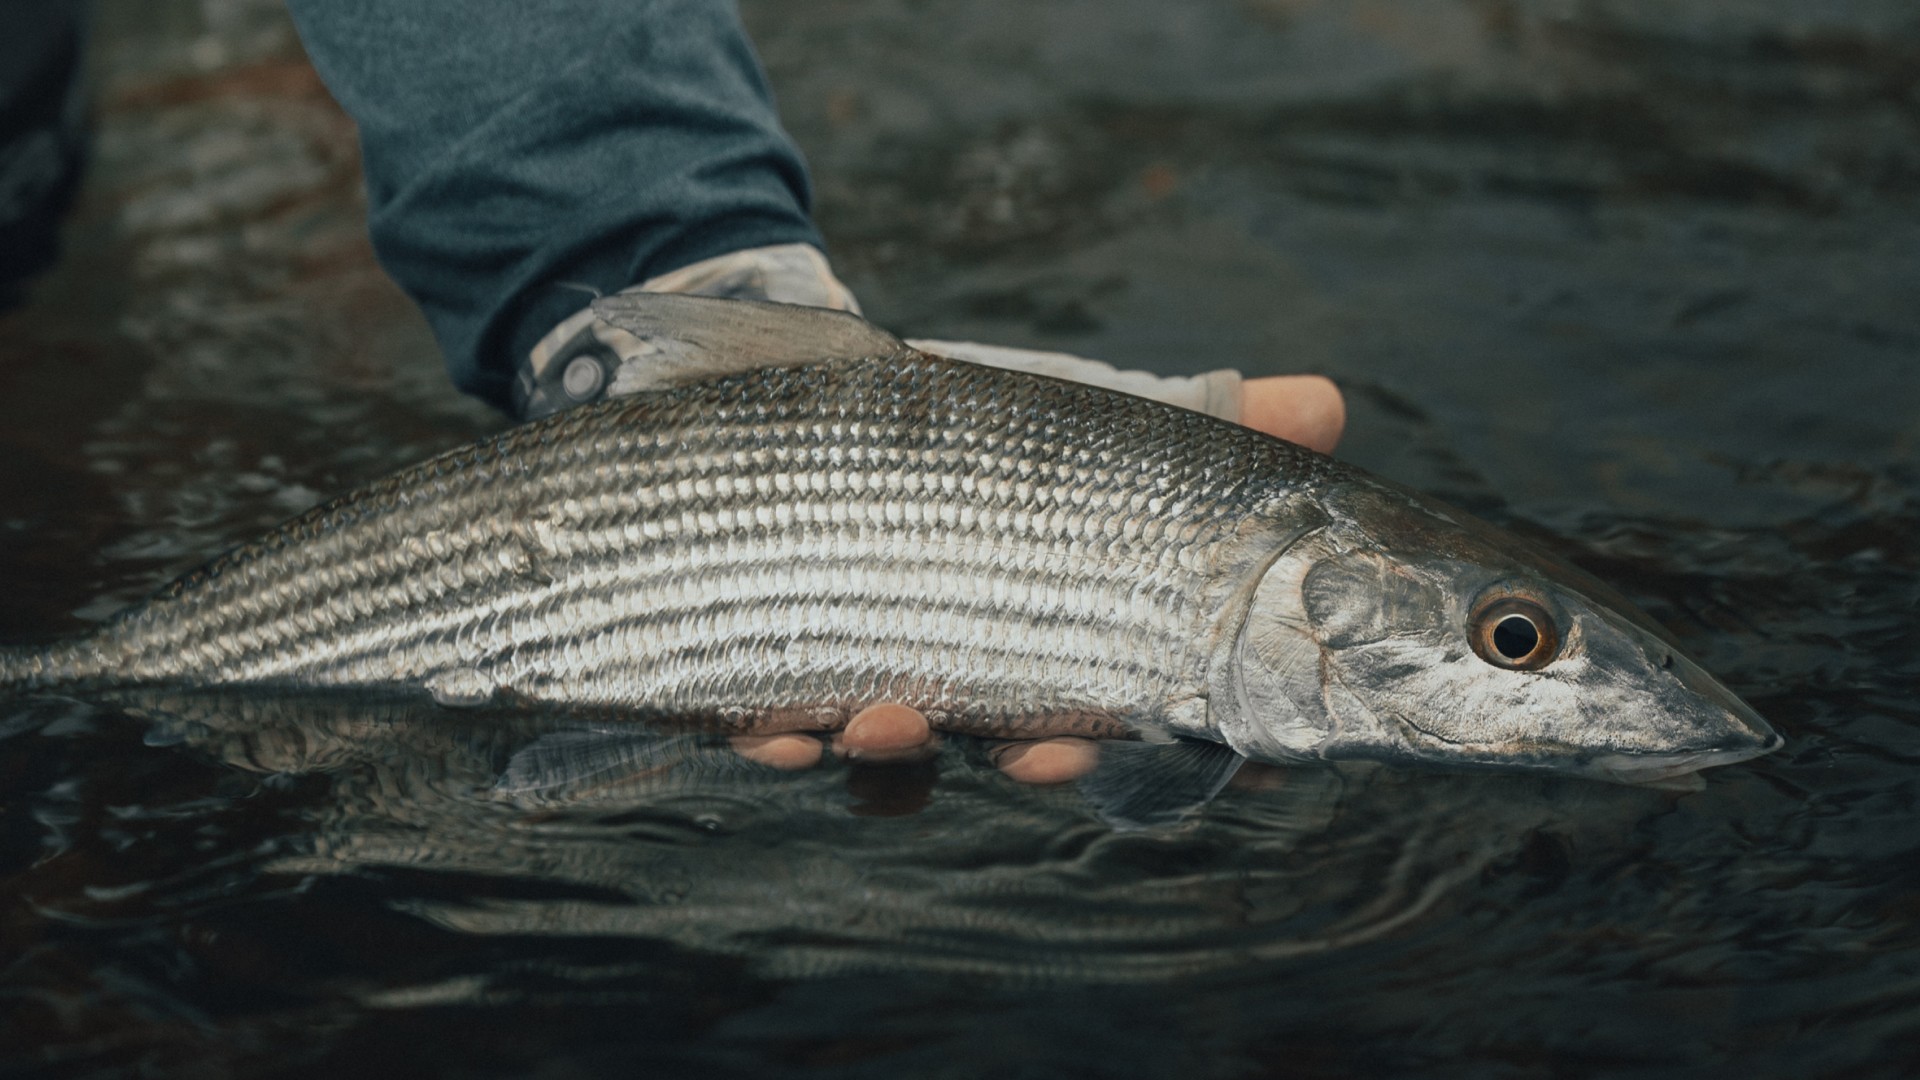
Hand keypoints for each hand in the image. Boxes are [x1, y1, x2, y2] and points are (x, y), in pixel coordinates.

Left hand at [730, 374, 1346, 784]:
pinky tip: (777, 733)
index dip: (1209, 745)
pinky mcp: (782, 674)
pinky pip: (776, 731)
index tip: (1249, 762)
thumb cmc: (994, 436)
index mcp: (1076, 641)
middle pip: (1028, 749)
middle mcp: (987, 685)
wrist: (829, 406)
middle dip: (1042, 762)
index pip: (1157, 709)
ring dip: (898, 757)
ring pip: (902, 755)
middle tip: (1054, 758)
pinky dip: (778, 741)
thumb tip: (1325, 400)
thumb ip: (1210, 423)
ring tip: (887, 724)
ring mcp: (886, 687)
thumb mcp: (1099, 420)